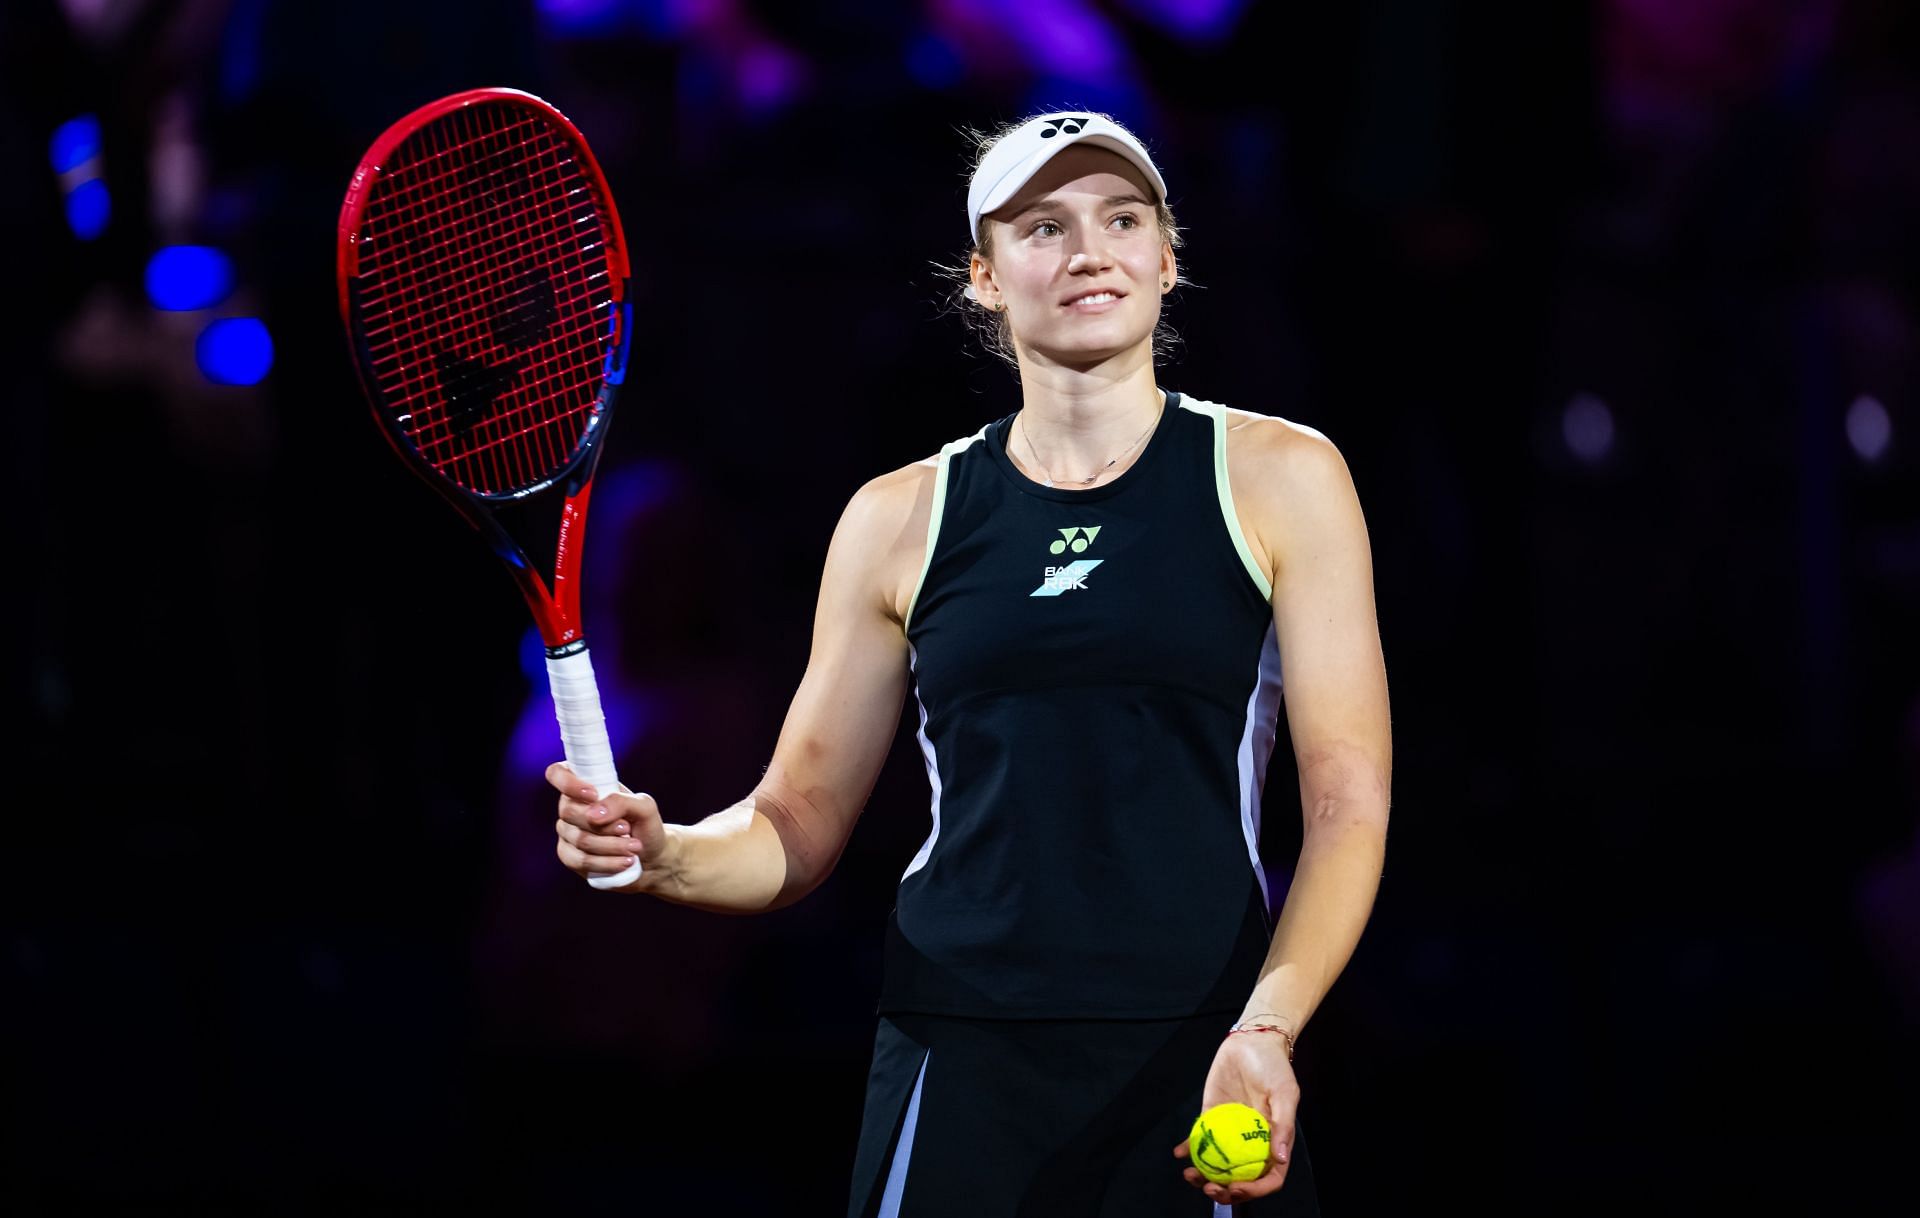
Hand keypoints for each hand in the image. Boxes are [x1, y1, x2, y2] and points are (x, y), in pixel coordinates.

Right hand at [546, 760, 669, 889]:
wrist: (651, 856)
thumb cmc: (645, 824)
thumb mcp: (644, 806)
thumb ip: (621, 801)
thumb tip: (593, 814)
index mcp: (586, 785)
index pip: (558, 773)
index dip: (567, 782)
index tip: (593, 794)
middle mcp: (571, 807)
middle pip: (569, 811)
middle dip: (604, 824)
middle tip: (627, 828)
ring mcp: (567, 832)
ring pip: (579, 839)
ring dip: (611, 845)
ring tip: (634, 847)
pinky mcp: (569, 856)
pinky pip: (579, 860)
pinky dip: (606, 862)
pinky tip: (624, 862)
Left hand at [1171, 1029, 1299, 1204]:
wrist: (1251, 1041)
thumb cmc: (1274, 1066)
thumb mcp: (1285, 1093)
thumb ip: (1283, 1125)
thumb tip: (1279, 1159)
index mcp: (1273, 1142)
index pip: (1268, 1178)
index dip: (1254, 1190)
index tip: (1234, 1187)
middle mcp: (1251, 1143)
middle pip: (1239, 1178)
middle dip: (1223, 1191)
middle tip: (1208, 1188)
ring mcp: (1230, 1133)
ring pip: (1217, 1164)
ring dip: (1203, 1175)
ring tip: (1189, 1174)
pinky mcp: (1212, 1118)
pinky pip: (1199, 1139)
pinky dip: (1188, 1148)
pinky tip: (1178, 1153)